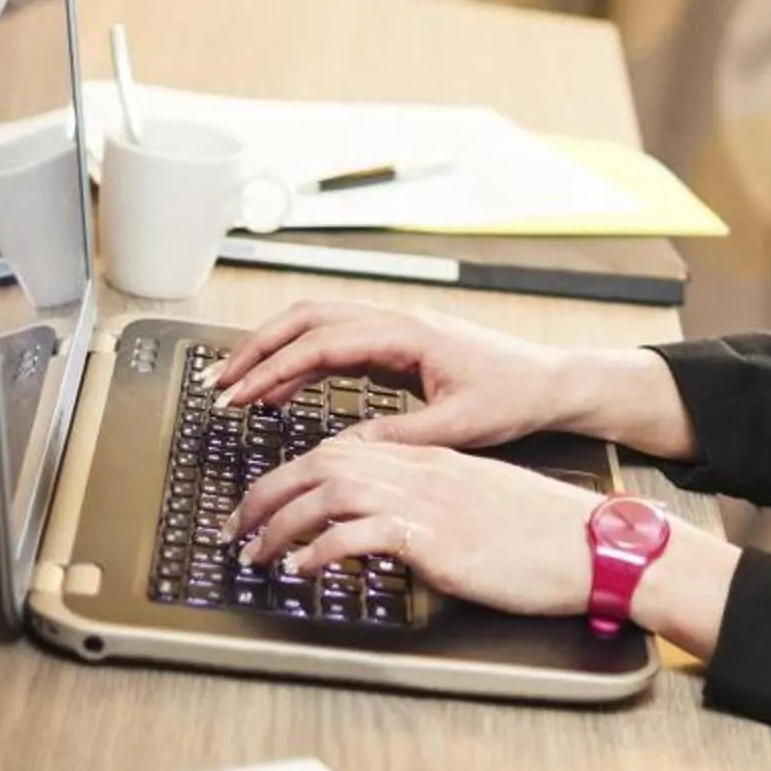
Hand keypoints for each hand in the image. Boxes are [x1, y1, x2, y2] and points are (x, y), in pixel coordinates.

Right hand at [208, 300, 570, 449]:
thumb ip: (399, 438)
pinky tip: (280, 395)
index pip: (324, 341)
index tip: (240, 395)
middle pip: (309, 318)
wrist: (551, 382)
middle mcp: (397, 322)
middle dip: (259, 348)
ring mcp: (396, 330)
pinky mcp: (398, 347)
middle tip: (219, 384)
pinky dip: (302, 365)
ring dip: (275, 353)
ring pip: (319, 327)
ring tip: (236, 390)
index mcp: (408, 333)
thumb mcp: (457, 427)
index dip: (276, 367)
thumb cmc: (514, 397)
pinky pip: (338, 346)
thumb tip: (344, 452)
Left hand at [231, 438, 594, 614]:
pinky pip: (360, 534)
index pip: (345, 450)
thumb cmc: (546, 537)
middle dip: (266, 493)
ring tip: (254, 554)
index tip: (263, 505)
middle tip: (234, 529)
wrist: (594, 544)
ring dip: (280, 522)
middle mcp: (424, 470)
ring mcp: (429, 500)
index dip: (292, 475)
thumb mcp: (481, 511)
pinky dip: (320, 549)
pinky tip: (301, 570)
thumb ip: (435, 510)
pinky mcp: (436, 537)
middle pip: (323, 462)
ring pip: (330, 491)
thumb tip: (396, 532)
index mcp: (433, 459)